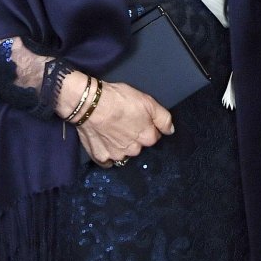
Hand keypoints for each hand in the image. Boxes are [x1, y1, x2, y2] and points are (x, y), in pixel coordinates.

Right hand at [59, 72, 173, 165]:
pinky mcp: (100, 156)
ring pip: (123, 154)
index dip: (146, 127)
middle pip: (138, 146)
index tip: (138, 119)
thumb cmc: (118, 99)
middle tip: (123, 123)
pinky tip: (103, 142)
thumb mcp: (148, 101)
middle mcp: (134, 150)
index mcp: (147, 137)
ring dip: (120, 146)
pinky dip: (106, 154)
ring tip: (111, 131)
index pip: (153, 137)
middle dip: (133, 138)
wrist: (90, 103)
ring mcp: (116, 155)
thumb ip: (163, 118)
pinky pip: (107, 161)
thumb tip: (170, 131)